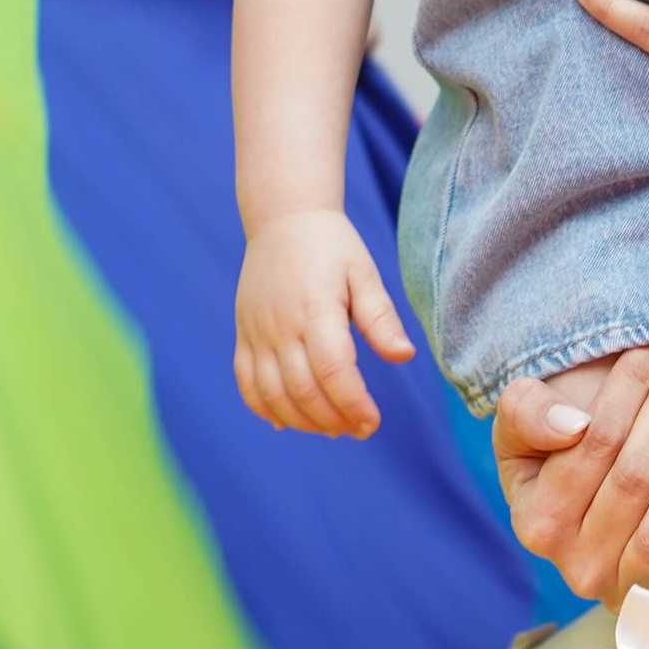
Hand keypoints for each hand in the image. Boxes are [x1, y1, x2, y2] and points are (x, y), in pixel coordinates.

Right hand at [235, 207, 413, 437]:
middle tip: (358, 429)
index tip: (372, 422)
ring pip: (273, 394)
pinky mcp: (244, 333)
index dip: (353, 404)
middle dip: (333, 420)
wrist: (283, 219)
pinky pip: (246, 382)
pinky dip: (264, 408)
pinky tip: (287, 421)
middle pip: (303, 391)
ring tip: (331, 428)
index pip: (333, 371)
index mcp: (316, 309)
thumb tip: (404, 356)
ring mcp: (257, 332)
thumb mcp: (364, 274)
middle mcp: (281, 325)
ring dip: (302, 421)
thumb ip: (381, 318)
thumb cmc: (332, 247)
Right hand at [491, 339, 648, 614]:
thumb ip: (528, 413)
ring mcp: (615, 592)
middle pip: (633, 478)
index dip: (628, 388)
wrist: (585, 514)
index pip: (591, 442)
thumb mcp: (523, 427)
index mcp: (536, 520)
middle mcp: (572, 564)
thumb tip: (573, 425)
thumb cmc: (557, 456)